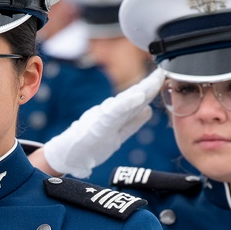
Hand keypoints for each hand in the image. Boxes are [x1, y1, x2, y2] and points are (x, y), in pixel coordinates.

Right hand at [42, 68, 164, 177]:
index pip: (137, 100)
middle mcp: (110, 113)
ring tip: (153, 82)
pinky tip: (137, 97)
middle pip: (132, 98)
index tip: (163, 77)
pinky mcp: (97, 127)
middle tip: (162, 73)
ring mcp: (102, 119)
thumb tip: (149, 110)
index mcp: (116, 116)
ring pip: (124, 102)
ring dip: (139, 92)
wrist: (67, 156)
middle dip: (148, 86)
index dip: (151, 89)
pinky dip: (126, 104)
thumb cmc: (89, 144)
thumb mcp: (115, 133)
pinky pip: (113, 114)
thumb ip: (132, 122)